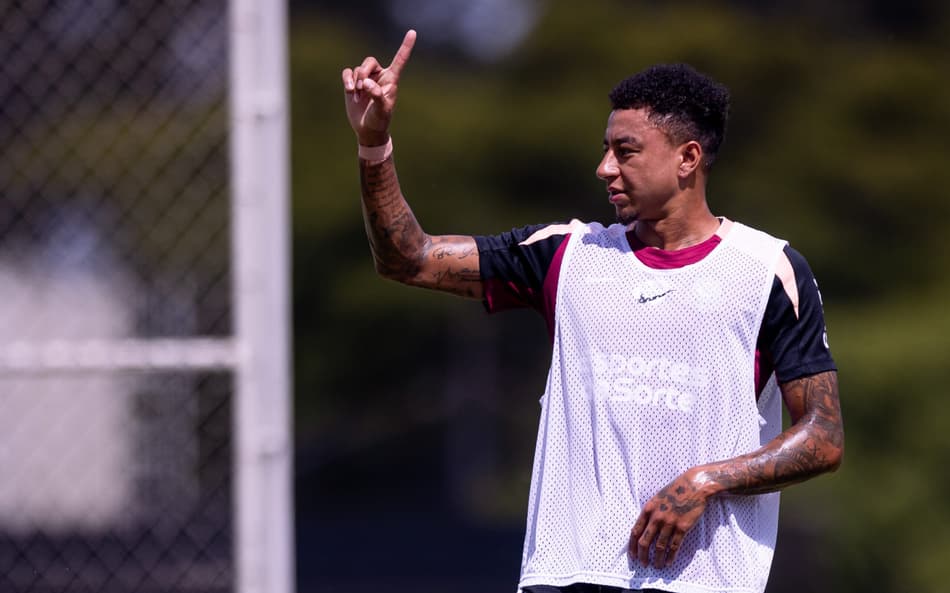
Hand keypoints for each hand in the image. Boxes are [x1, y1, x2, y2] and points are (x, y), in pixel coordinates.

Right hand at [341, 30, 416, 145]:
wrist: (367, 128)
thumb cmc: (380, 119)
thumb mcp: (382, 110)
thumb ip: (376, 95)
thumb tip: (366, 83)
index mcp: (391, 80)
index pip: (399, 60)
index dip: (405, 47)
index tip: (412, 32)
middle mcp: (379, 76)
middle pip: (369, 61)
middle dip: (363, 73)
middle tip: (362, 88)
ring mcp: (365, 79)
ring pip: (358, 69)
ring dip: (355, 81)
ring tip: (357, 96)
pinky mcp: (353, 84)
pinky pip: (347, 73)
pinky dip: (347, 80)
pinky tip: (350, 91)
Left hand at [629, 470, 710, 568]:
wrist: (693, 486)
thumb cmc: (674, 492)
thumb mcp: (656, 499)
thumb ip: (650, 513)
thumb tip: (643, 529)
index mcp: (648, 510)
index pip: (635, 532)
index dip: (633, 546)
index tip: (633, 556)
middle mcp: (656, 517)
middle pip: (645, 542)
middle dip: (643, 556)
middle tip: (644, 565)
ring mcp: (669, 523)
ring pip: (659, 547)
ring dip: (657, 559)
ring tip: (657, 566)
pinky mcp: (682, 527)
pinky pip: (674, 546)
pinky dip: (670, 556)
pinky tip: (668, 562)